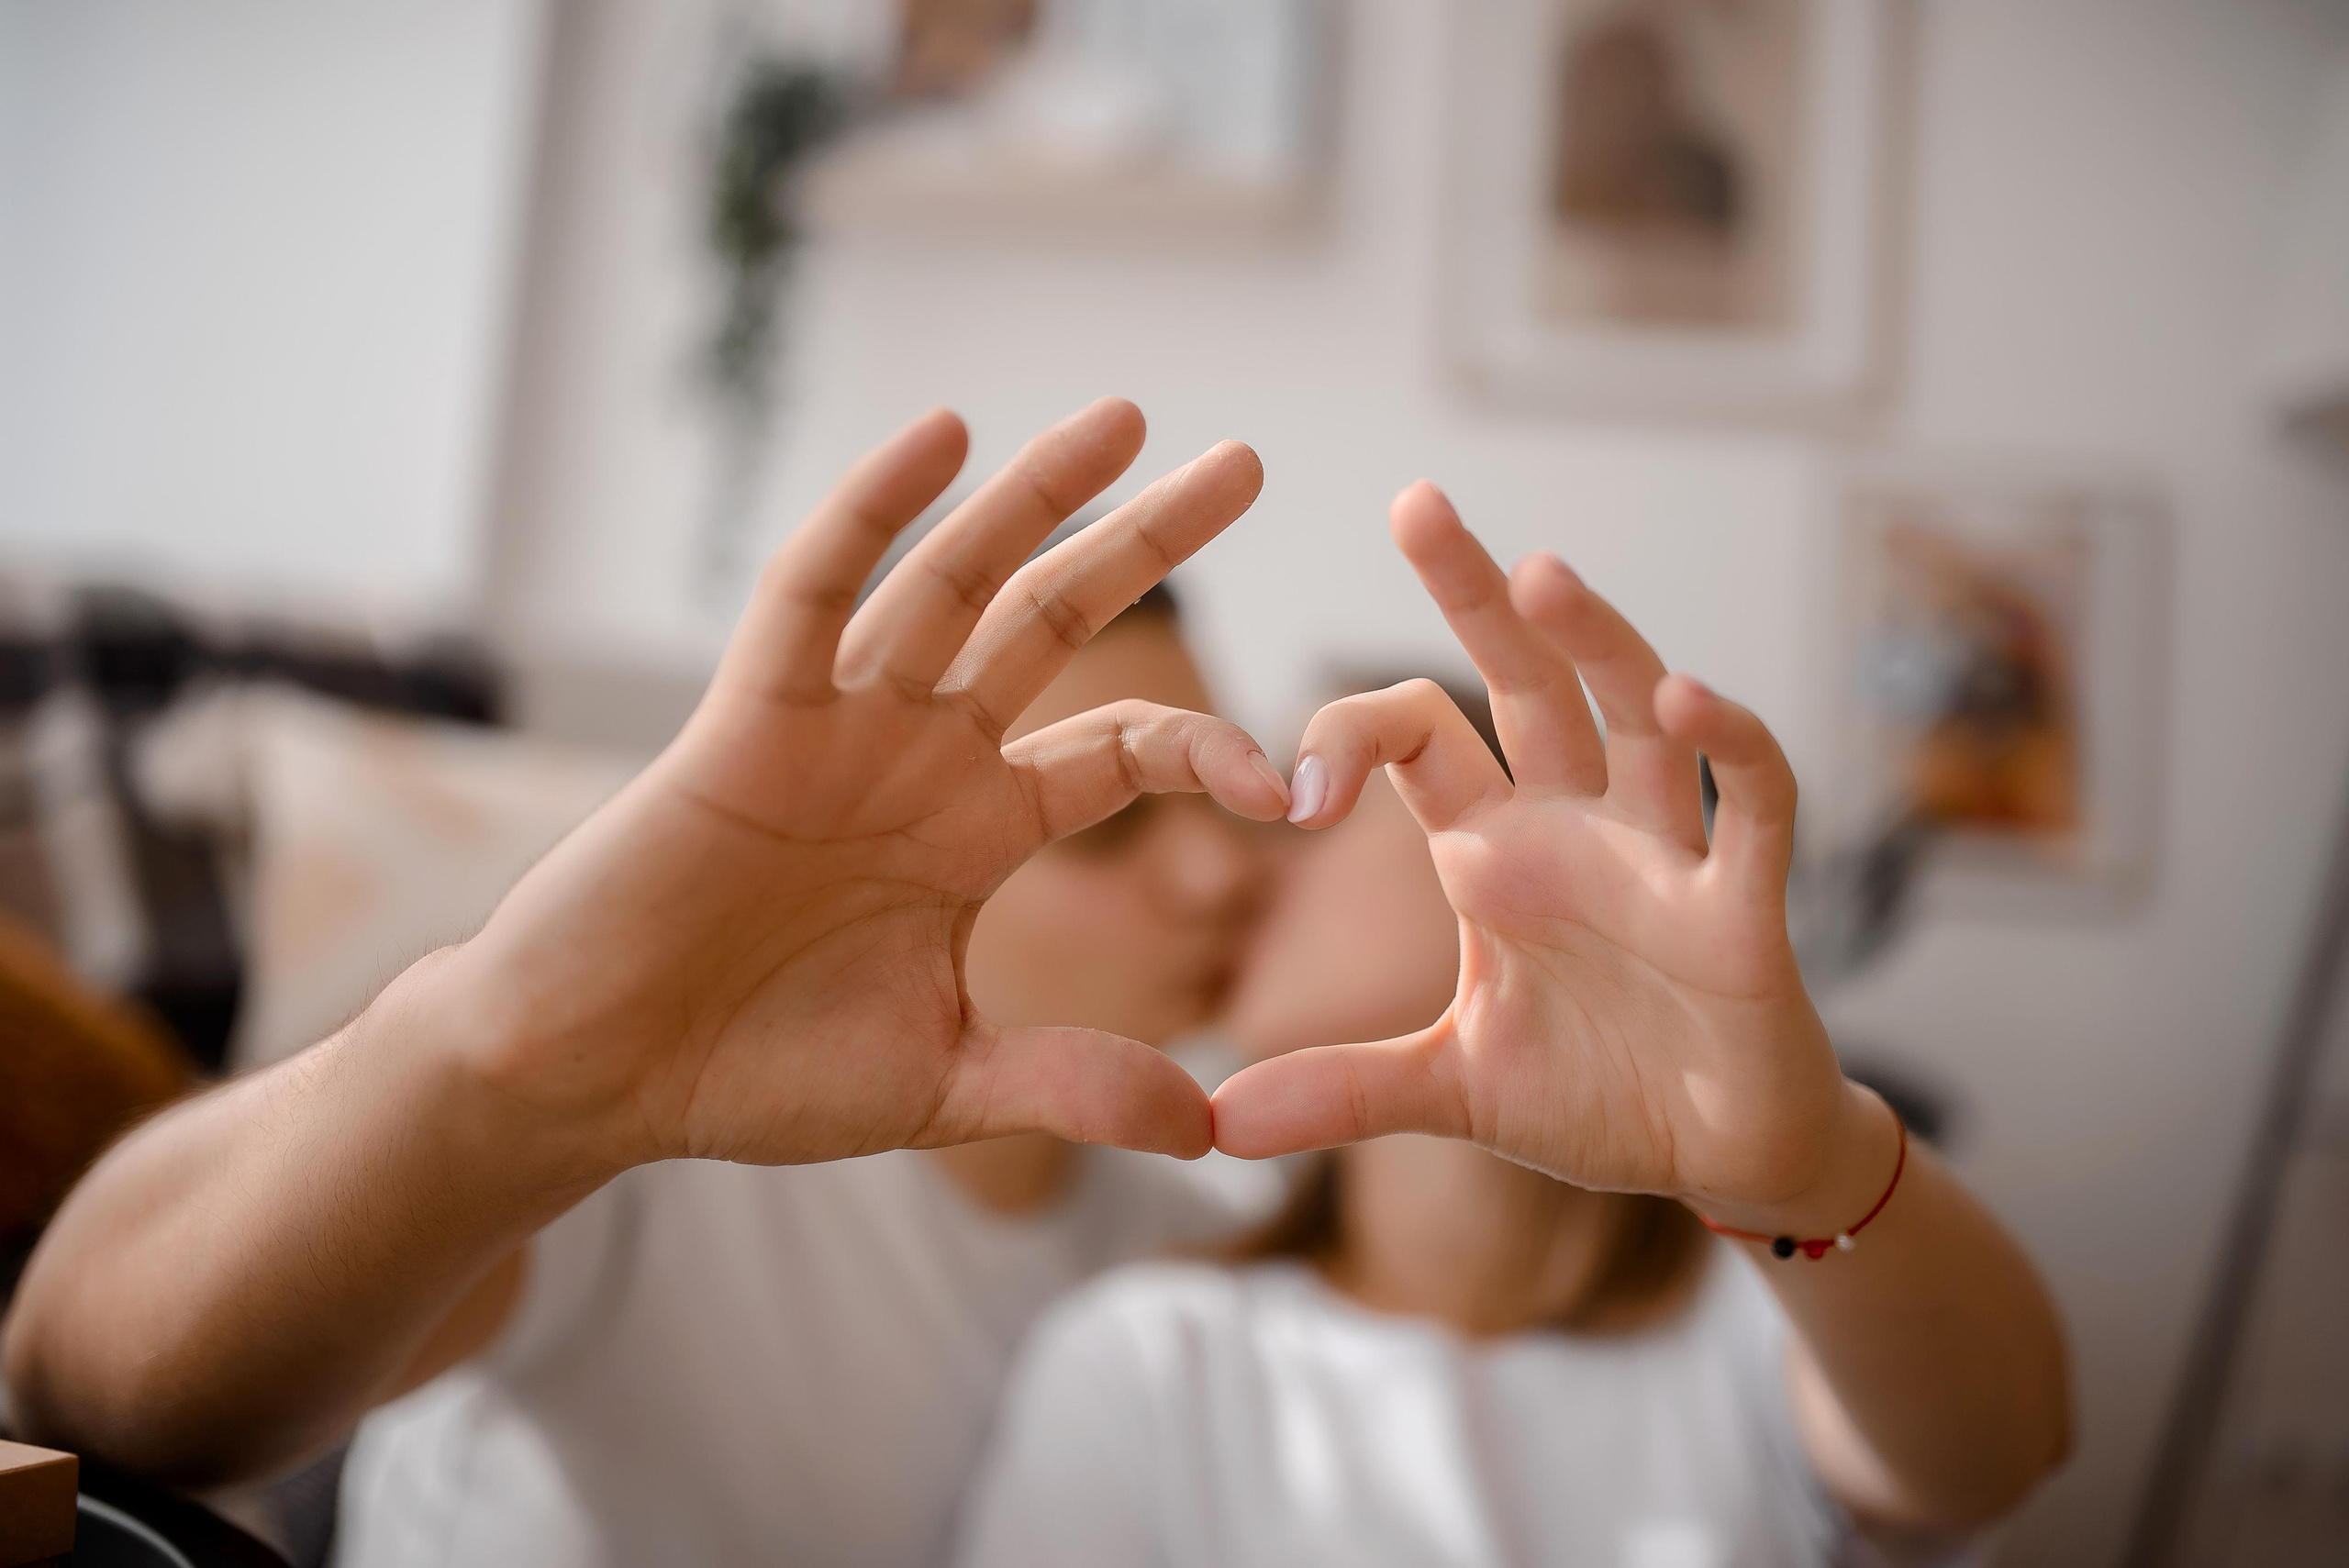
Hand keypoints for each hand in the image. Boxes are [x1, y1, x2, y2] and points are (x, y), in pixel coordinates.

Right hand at [439, 399, 1286, 1169]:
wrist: (598, 1076)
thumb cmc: (754, 1073)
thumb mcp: (946, 1084)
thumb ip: (1072, 1085)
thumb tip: (1209, 1135)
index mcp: (977, 829)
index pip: (1121, 753)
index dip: (1211, 751)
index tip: (1293, 785)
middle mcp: (922, 755)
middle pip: (1055, 622)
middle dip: (1144, 541)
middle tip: (1243, 462)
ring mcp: (840, 724)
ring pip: (953, 583)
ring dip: (1033, 495)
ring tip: (1124, 415)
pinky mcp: (749, 715)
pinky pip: (815, 592)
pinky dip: (871, 512)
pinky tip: (941, 435)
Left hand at [1211, 483, 1855, 1216]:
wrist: (1722, 1157)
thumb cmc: (1596, 1094)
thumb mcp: (1451, 1091)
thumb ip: (1342, 1093)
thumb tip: (1214, 1126)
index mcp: (1494, 853)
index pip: (1418, 738)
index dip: (1351, 738)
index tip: (1294, 795)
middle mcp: (1575, 827)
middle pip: (1524, 681)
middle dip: (1474, 594)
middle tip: (1416, 504)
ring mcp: (1663, 855)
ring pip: (1633, 716)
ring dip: (1596, 643)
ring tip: (1543, 573)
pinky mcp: (1745, 905)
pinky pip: (1751, 802)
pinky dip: (1729, 748)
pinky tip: (1688, 700)